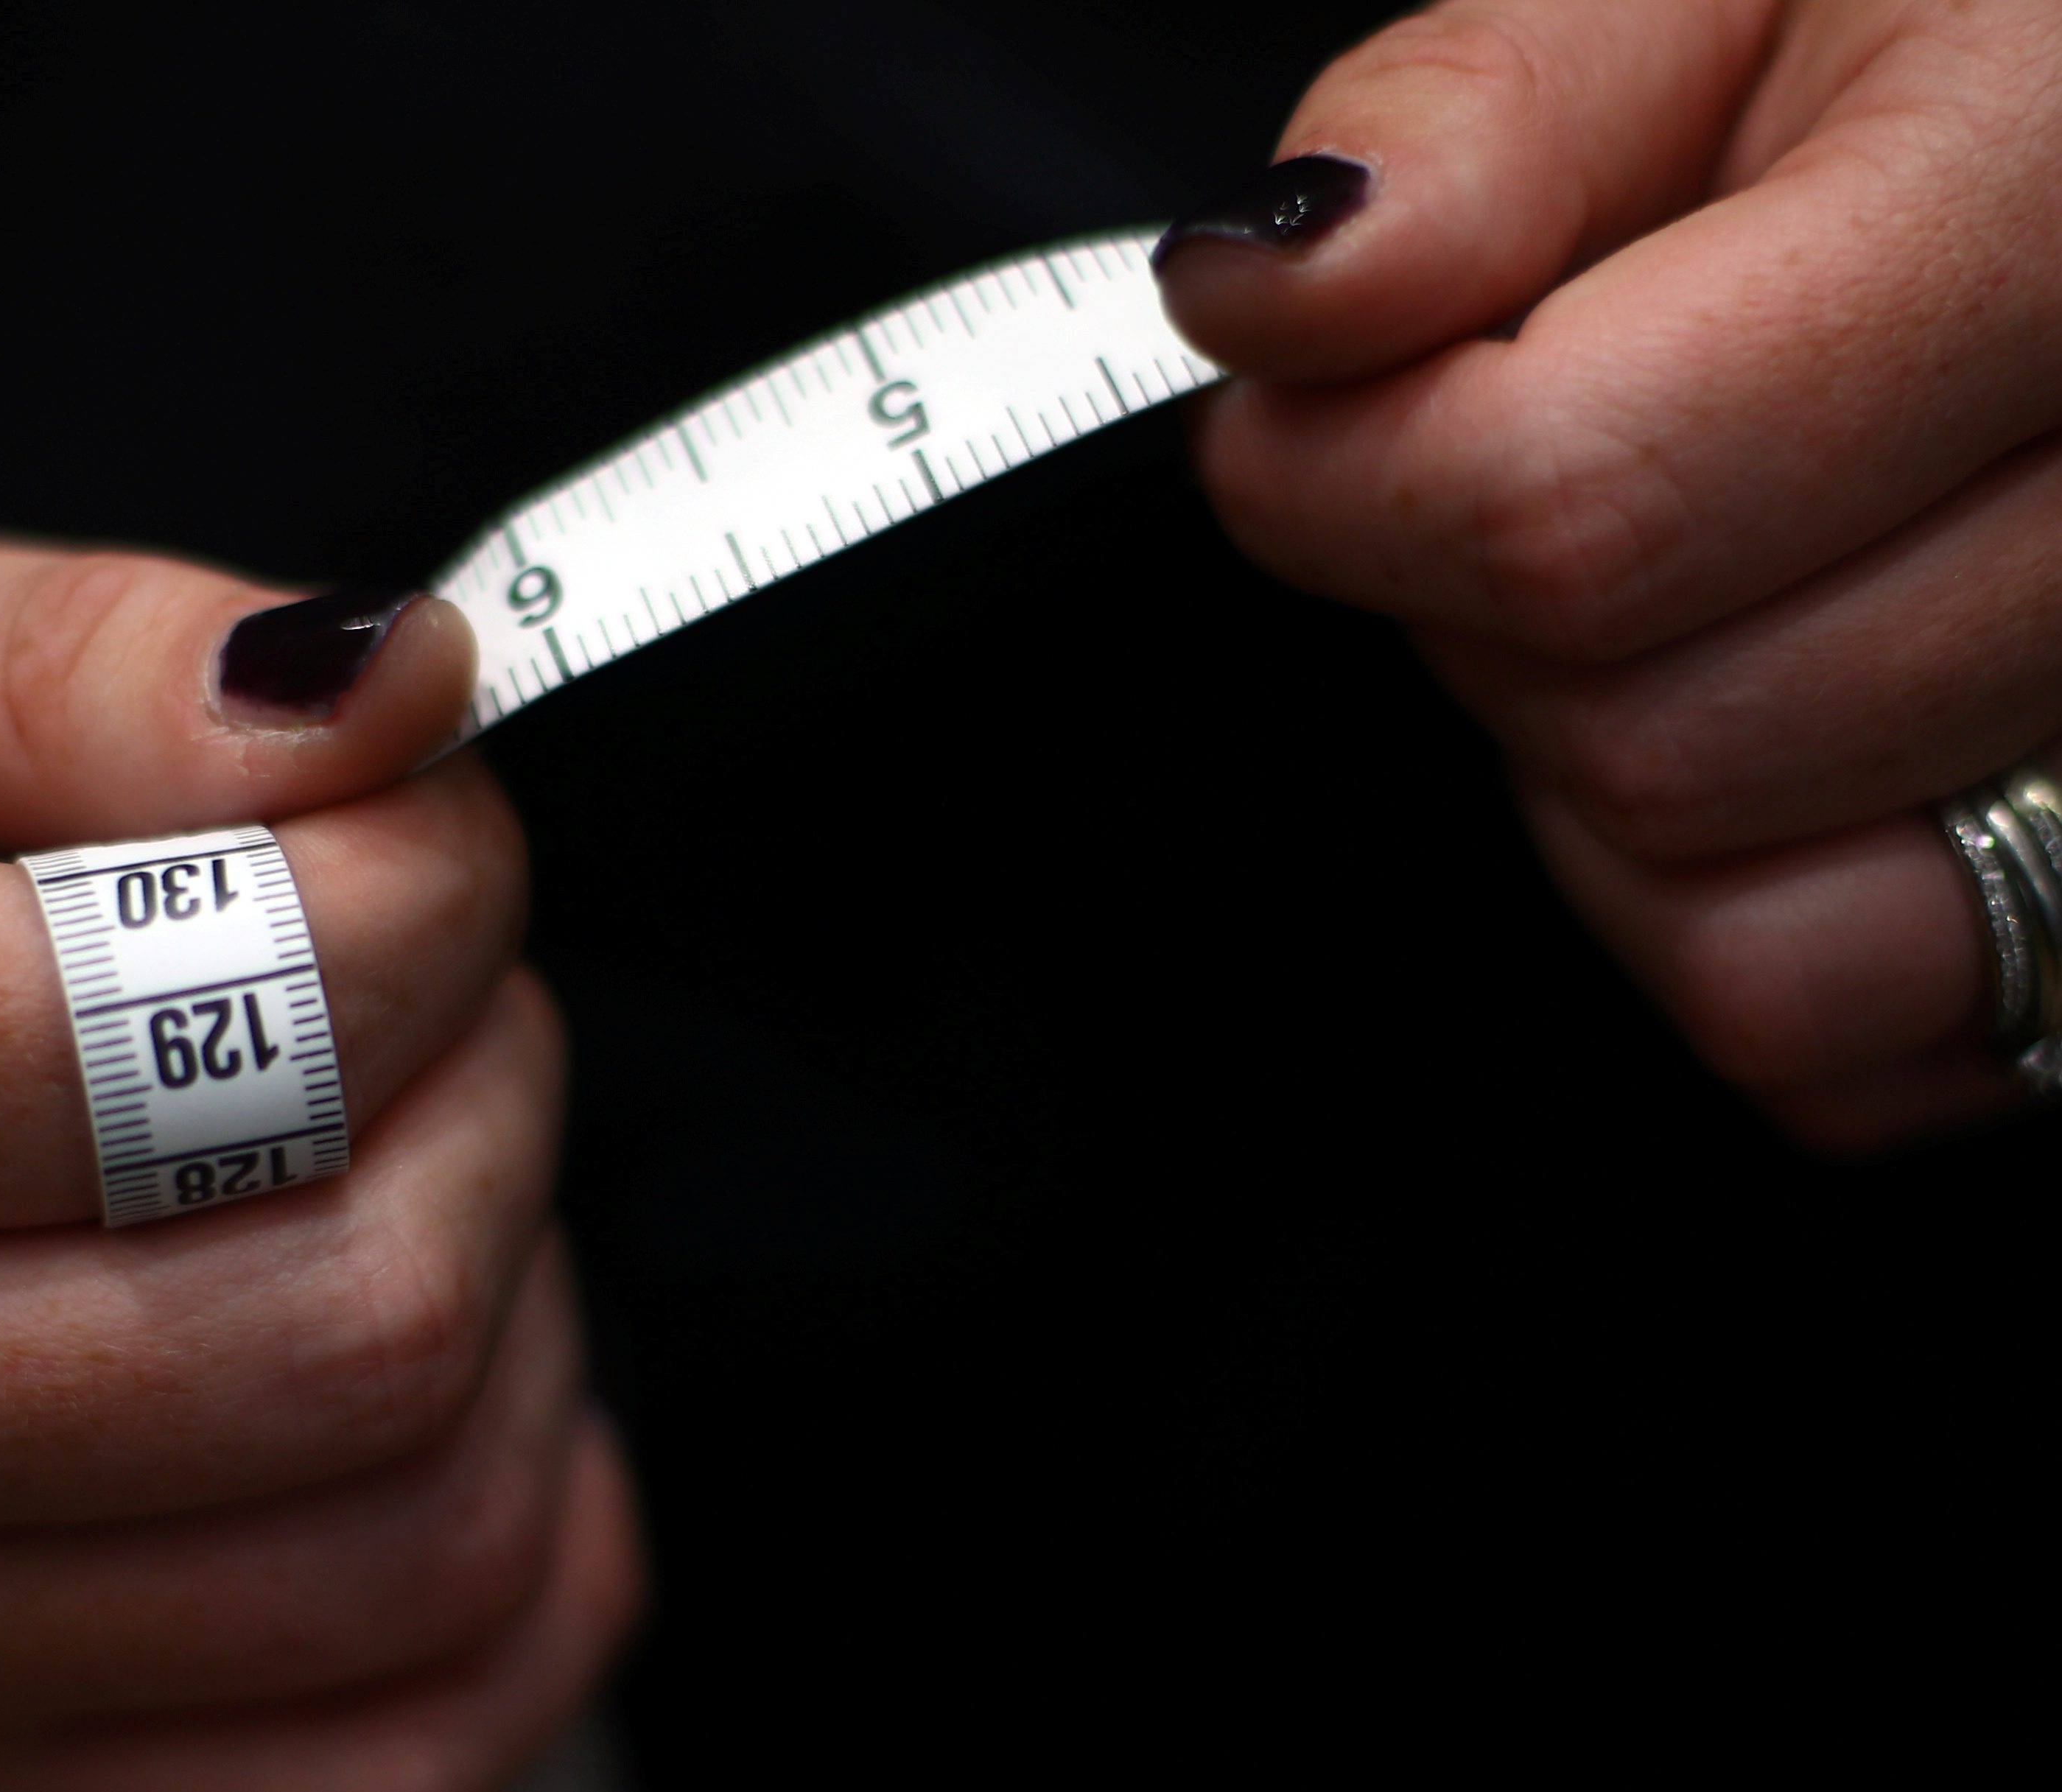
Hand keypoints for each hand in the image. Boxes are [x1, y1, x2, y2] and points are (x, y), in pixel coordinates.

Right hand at [0, 495, 639, 1787]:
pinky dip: (509, 1576)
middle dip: (493, 1104)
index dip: (426, 890)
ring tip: (399, 1182)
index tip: (404, 832)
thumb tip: (396, 693)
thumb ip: (88, 656)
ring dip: (516, 1326)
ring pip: (425, 1543)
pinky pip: (398, 1756)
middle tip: (420, 1007)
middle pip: (367, 1313)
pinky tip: (433, 1409)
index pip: (235, 1029)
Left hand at [1156, 0, 2061, 1147]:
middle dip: (1496, 624)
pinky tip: (1758, 730)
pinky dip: (1735, 925)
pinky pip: (1848, 1046)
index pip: (1572, 508)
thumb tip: (1280, 289)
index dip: (1350, 482)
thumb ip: (1484, 123)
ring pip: (1752, 942)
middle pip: (1652, 742)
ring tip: (1677, 582)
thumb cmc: (1939, 47)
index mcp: (2057, 205)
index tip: (1310, 408)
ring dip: (1616, 785)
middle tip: (1541, 457)